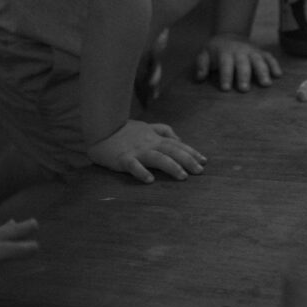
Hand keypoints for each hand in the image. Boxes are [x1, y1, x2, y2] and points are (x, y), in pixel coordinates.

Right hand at [87, 119, 206, 183]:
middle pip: (171, 150)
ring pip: (157, 157)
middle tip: (200, 171)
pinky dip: (141, 172)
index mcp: (154, 137)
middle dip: (187, 160)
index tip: (204, 161)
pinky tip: (149, 180)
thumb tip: (180, 139)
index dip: (191, 152)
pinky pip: (133, 165)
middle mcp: (148, 143)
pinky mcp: (122, 158)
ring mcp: (136, 151)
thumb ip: (163, 131)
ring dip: (171, 166)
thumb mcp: (146, 127)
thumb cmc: (124, 130)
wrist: (101, 129)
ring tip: (182, 176)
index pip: (177, 144)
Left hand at [194, 33, 281, 91]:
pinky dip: (274, 65)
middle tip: (244, 89)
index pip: (225, 64)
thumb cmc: (216, 50)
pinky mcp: (261, 52)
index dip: (225, 76)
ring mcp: (252, 51)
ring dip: (262, 71)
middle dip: (244, 76)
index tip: (226, 88)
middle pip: (243, 63)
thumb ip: (201, 65)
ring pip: (258, 60)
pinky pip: (269, 57)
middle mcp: (240, 51)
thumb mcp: (205, 54)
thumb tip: (199, 78)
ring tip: (266, 84)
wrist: (229, 34)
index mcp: (225, 52)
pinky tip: (278, 75)